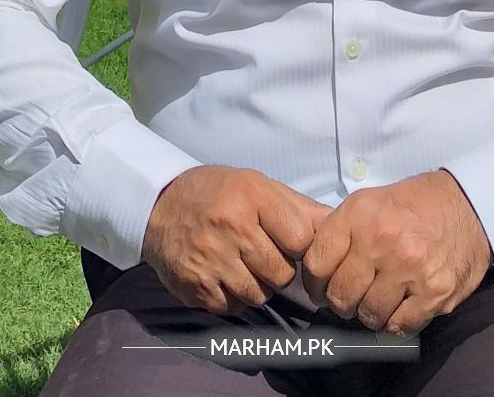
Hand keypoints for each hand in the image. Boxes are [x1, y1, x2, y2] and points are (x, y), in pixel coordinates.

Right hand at [143, 164, 331, 314]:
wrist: (158, 207)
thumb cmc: (217, 193)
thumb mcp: (256, 185)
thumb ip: (297, 207)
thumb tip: (335, 223)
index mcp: (251, 195)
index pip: (300, 239)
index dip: (299, 245)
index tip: (288, 242)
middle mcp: (232, 227)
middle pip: (282, 273)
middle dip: (278, 269)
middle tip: (261, 254)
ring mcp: (212, 260)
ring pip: (259, 295)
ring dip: (257, 286)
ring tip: (241, 265)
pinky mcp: (195, 287)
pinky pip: (233, 308)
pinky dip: (233, 298)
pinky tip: (223, 276)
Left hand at [301, 170, 490, 335]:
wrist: (469, 205)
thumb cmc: (415, 204)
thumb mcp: (371, 201)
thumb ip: (342, 231)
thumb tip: (312, 266)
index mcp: (360, 214)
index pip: (317, 264)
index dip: (314, 283)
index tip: (322, 287)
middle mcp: (381, 241)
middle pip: (341, 296)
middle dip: (342, 302)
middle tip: (352, 297)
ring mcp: (409, 269)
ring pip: (368, 315)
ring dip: (370, 313)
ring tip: (379, 299)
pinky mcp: (433, 293)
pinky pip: (398, 326)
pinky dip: (395, 323)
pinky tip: (400, 308)